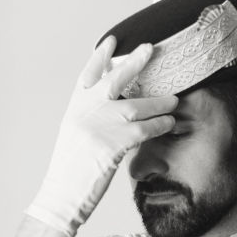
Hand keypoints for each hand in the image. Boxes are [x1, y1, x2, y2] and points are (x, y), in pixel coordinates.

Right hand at [25, 36, 177, 236]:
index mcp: (75, 109)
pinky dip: (160, 125)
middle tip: (149, 48)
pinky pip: (143, 129)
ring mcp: (98, 126)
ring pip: (136, 106)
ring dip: (159, 103)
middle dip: (133, 62)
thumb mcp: (75, 135)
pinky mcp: (111, 144)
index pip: (87, 76)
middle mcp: (85, 113)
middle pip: (113, 80)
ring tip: (174, 101)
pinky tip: (170, 123)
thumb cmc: (71, 171)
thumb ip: (90, 117)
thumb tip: (113, 104)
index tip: (111, 40)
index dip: (99, 57)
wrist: (61, 196)